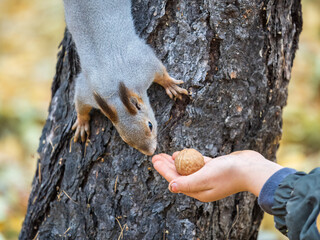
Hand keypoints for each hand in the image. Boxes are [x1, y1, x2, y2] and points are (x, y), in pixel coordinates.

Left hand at [152, 150, 282, 201]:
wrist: (251, 168)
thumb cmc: (229, 173)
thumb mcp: (205, 178)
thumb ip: (188, 182)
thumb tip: (171, 187)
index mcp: (198, 191)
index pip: (176, 180)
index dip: (163, 170)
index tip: (154, 161)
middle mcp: (202, 185)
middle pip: (179, 175)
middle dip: (166, 166)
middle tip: (155, 157)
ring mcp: (208, 176)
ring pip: (187, 168)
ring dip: (175, 162)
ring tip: (164, 155)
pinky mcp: (214, 167)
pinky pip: (197, 163)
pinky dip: (188, 158)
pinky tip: (180, 153)